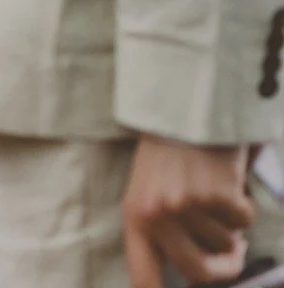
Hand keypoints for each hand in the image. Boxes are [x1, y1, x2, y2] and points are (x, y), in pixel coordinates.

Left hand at [124, 136, 253, 287]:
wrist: (182, 107)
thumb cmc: (167, 154)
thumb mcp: (149, 192)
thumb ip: (163, 231)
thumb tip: (192, 273)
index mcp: (134, 218)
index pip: (144, 276)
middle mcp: (156, 216)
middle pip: (198, 274)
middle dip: (224, 270)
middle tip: (234, 256)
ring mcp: (186, 206)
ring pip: (227, 243)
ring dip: (231, 226)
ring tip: (217, 195)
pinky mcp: (214, 195)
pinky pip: (244, 220)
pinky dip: (244, 205)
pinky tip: (228, 181)